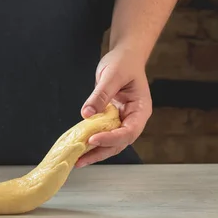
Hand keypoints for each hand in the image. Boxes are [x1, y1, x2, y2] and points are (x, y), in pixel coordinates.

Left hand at [75, 46, 151, 166]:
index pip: (129, 131)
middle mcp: (133, 119)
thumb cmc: (124, 62)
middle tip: (80, 160)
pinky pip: (102, 134)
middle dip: (100, 152)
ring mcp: (122, 121)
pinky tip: (78, 148)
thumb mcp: (112, 75)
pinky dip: (91, 142)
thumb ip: (101, 94)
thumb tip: (87, 113)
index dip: (111, 138)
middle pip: (119, 143)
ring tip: (77, 161)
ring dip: (94, 152)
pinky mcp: (111, 120)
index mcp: (140, 110)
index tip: (92, 139)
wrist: (125, 56)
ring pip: (111, 143)